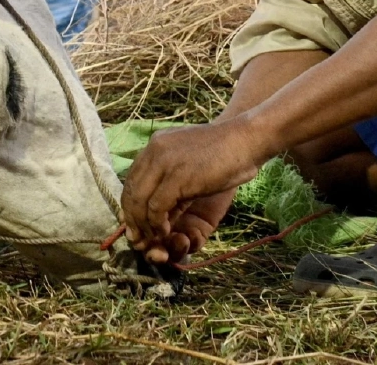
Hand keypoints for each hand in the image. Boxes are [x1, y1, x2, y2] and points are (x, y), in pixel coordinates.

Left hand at [121, 119, 265, 252]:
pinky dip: (158, 225)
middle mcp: (154, 151)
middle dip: (133, 219)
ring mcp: (164, 163)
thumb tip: (157, 213)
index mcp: (155, 145)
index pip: (131, 179)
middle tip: (140, 239)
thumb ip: (171, 181)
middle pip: (130, 192)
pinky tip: (167, 232)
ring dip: (144, 225)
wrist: (246, 139)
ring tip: (155, 238)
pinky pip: (156, 208)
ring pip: (139, 202)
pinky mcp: (176, 178)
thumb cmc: (224, 152)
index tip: (136, 225)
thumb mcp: (189, 164)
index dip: (131, 206)